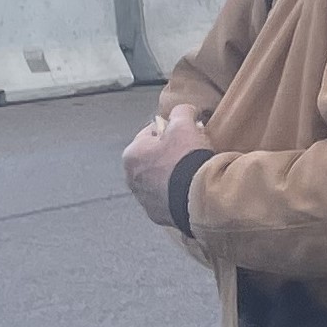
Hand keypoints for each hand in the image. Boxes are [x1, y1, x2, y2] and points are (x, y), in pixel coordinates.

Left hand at [123, 102, 205, 229]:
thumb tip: (184, 111)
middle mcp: (131, 178)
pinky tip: (191, 188)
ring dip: (173, 174)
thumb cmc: (186, 158)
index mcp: (132, 154)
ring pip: (159, 179)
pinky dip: (177, 193)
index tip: (187, 133)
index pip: (151, 133)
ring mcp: (143, 199)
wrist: (196, 197)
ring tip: (194, 172)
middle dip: (171, 154)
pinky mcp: (156, 214)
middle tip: (193, 152)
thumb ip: (181, 112)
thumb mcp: (184, 125)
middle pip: (154, 158)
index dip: (172, 130)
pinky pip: (167, 198)